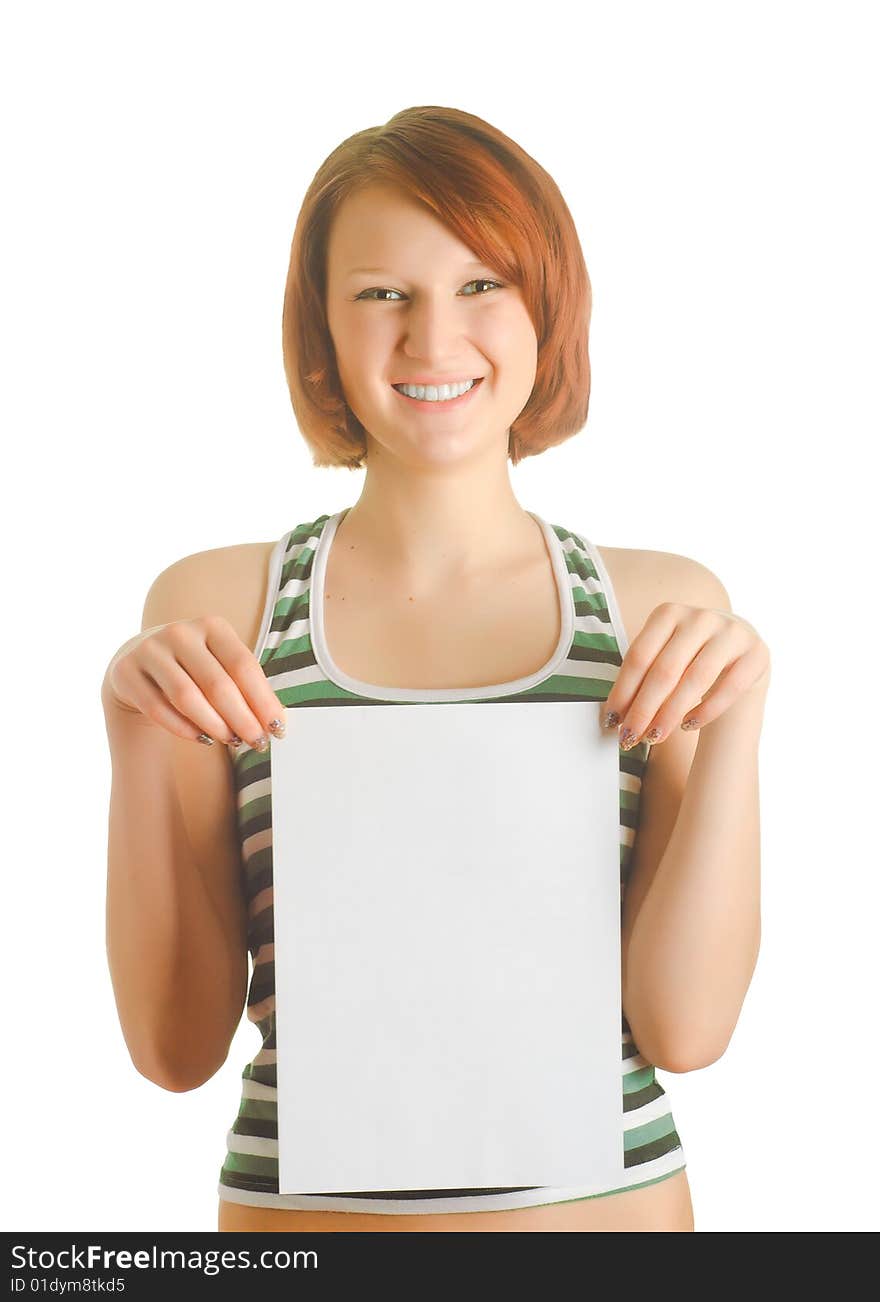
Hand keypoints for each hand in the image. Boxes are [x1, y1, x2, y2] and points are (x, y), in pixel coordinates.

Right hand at [101, 616, 287, 750]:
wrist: (140, 665)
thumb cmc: (194, 670)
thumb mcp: (221, 666)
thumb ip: (246, 688)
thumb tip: (277, 721)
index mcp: (212, 626)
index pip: (244, 665)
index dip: (263, 700)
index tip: (278, 728)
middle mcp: (179, 633)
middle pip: (218, 684)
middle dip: (242, 719)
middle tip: (257, 742)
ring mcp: (149, 650)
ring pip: (187, 697)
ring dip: (214, 725)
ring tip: (231, 741)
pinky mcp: (126, 672)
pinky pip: (158, 709)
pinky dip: (184, 729)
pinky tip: (203, 739)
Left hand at [601, 603, 769, 749]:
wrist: (737, 652)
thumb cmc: (689, 659)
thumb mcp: (663, 656)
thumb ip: (642, 678)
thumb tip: (613, 718)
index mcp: (668, 612)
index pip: (639, 656)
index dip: (623, 691)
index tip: (610, 721)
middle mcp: (700, 617)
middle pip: (665, 670)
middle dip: (644, 709)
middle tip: (630, 737)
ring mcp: (731, 632)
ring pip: (695, 680)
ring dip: (670, 714)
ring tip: (655, 737)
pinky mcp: (756, 653)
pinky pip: (729, 688)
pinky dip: (705, 711)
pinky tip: (688, 725)